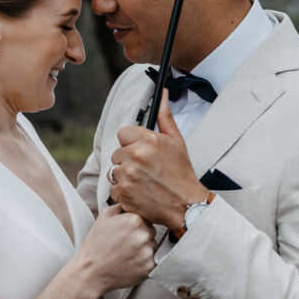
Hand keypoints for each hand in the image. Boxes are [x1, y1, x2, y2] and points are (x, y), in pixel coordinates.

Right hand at [76, 205, 155, 293]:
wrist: (91, 272)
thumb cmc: (96, 246)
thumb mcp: (103, 217)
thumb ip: (120, 206)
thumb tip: (130, 203)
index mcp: (134, 219)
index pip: (146, 217)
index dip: (136, 225)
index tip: (127, 232)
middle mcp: (143, 234)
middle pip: (151, 231)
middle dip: (140, 236)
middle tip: (125, 244)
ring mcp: (147, 251)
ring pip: (153, 246)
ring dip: (143, 249)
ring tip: (126, 254)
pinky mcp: (149, 267)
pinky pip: (152, 261)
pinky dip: (143, 263)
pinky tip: (130, 263)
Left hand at [109, 89, 209, 227]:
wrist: (185, 204)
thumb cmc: (181, 173)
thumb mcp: (177, 141)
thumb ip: (165, 116)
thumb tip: (162, 94)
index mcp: (148, 140)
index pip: (123, 133)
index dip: (132, 143)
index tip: (142, 152)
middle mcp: (136, 155)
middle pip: (117, 153)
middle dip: (128, 160)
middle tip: (146, 170)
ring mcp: (128, 175)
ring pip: (114, 171)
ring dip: (125, 177)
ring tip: (143, 182)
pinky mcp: (123, 193)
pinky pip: (113, 188)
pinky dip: (123, 193)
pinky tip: (139, 193)